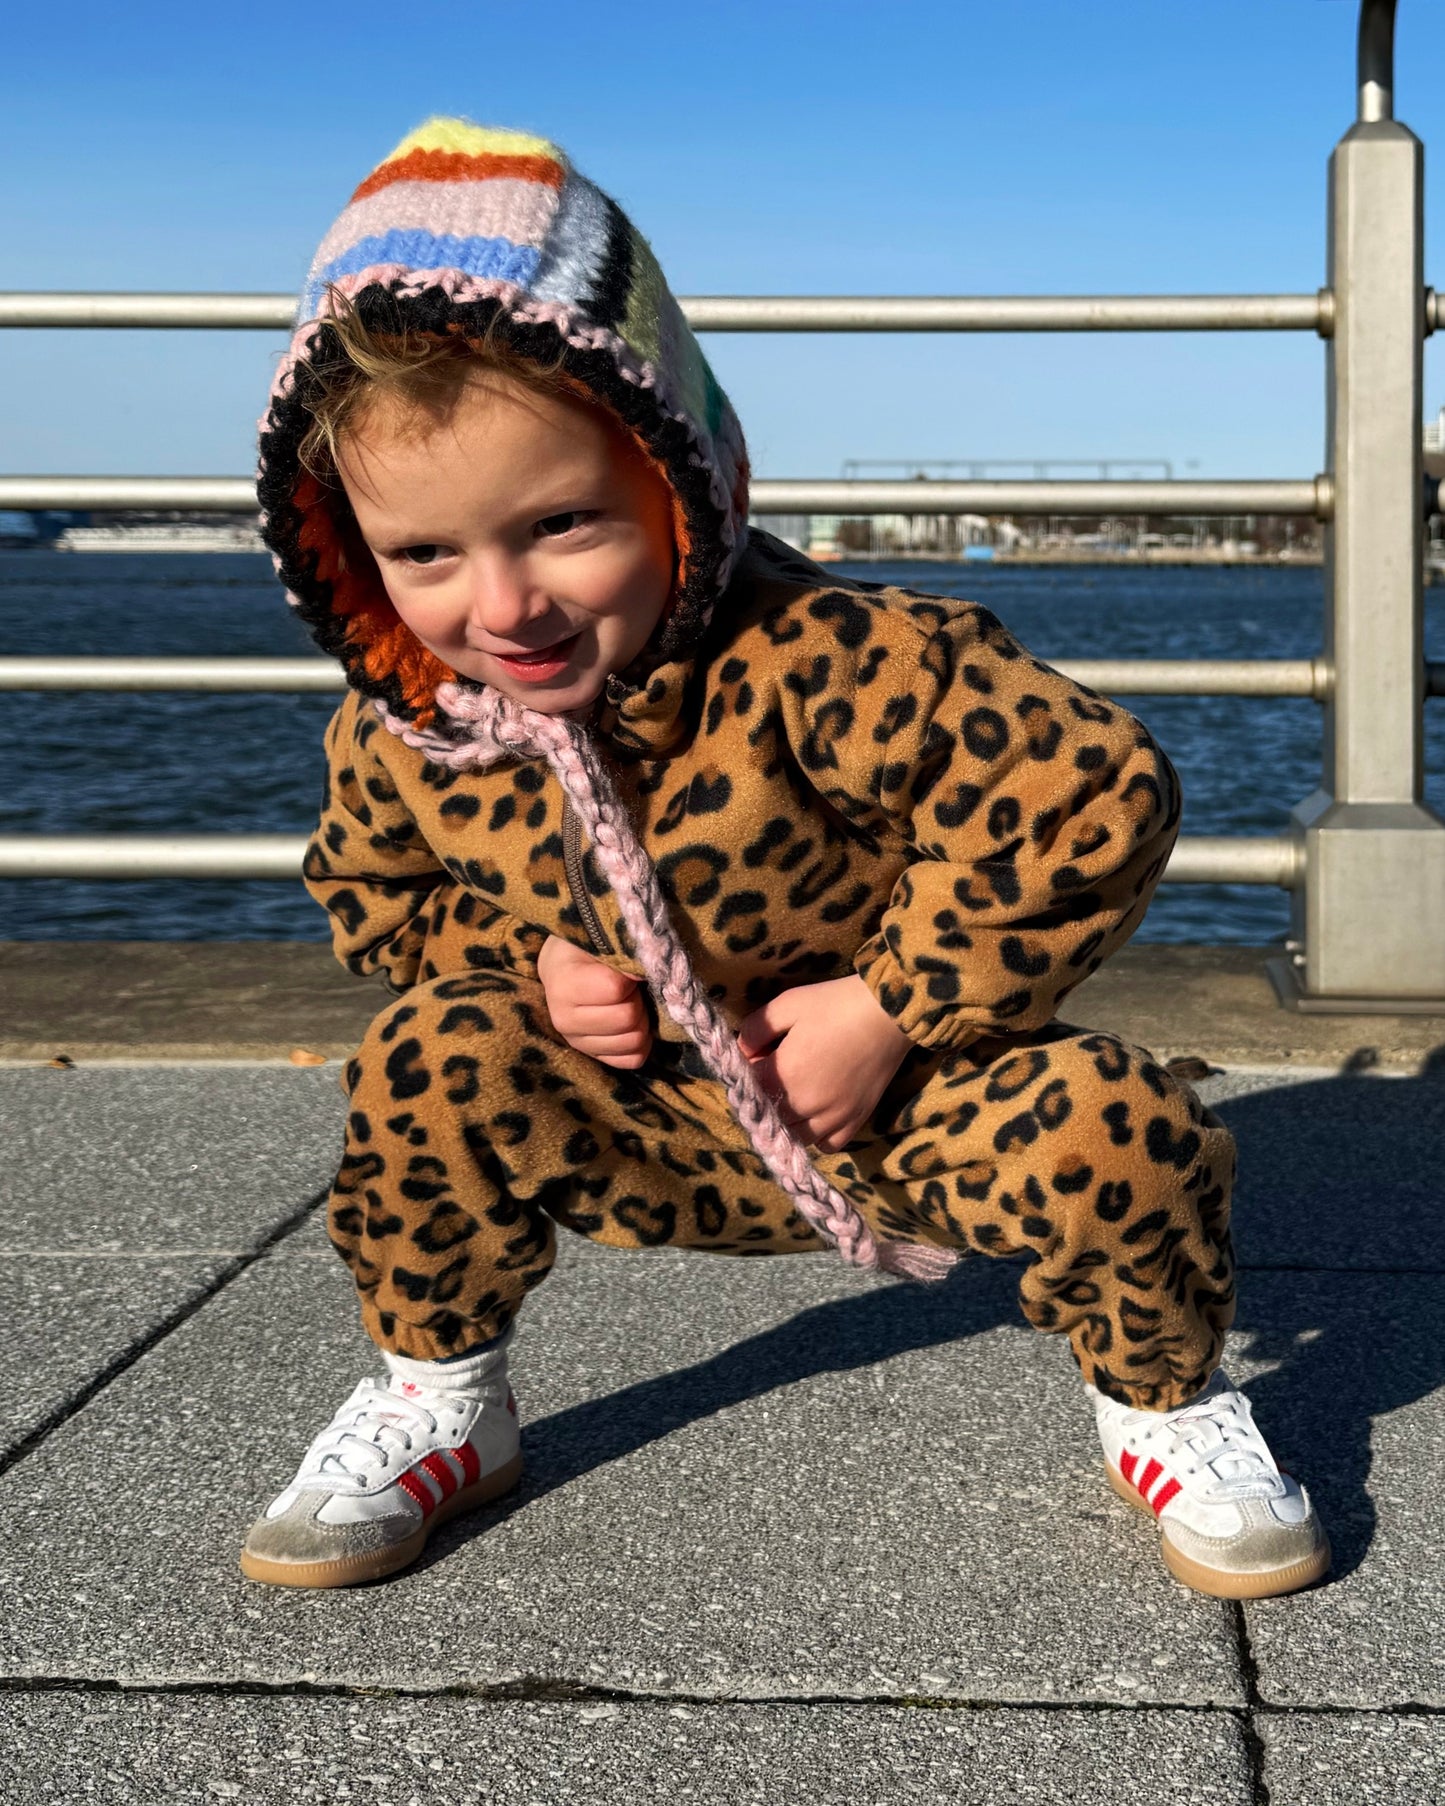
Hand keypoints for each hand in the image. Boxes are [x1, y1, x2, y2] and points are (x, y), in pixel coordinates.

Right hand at [537, 933, 652, 1069]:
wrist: (561, 966)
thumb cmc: (582, 948)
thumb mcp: (597, 940)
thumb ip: (619, 955)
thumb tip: (640, 976)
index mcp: (564, 987)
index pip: (616, 989)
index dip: (630, 976)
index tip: (624, 968)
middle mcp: (564, 1020)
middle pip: (627, 1019)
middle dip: (638, 999)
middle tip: (631, 988)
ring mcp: (577, 1042)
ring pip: (634, 1042)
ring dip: (641, 1020)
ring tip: (629, 1003)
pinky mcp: (592, 1056)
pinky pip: (632, 1060)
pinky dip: (641, 1044)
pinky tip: (632, 1025)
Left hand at [736, 975, 913, 1151]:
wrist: (889, 1012)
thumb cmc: (835, 1004)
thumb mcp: (787, 1004)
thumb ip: (755, 1029)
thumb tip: (742, 1051)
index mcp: (785, 1075)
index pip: (749, 1089)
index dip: (749, 1072)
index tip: (759, 1055)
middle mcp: (806, 1104)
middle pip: (770, 1117)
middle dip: (766, 1097)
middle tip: (777, 1072)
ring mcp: (834, 1117)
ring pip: (796, 1136)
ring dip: (788, 1120)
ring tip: (795, 1095)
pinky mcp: (856, 1120)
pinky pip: (828, 1145)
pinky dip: (817, 1135)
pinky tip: (817, 1113)